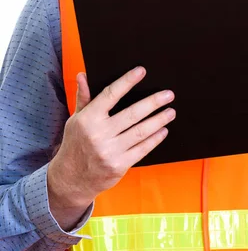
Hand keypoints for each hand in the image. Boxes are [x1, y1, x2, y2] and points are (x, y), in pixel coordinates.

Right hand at [47, 66, 174, 228]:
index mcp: (88, 119)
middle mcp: (99, 134)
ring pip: (141, 132)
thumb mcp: (75, 119)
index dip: (127, 82)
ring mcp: (110, 151)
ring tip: (171, 111)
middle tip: (168, 94)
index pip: (110, 95)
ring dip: (159, 120)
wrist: (71, 180)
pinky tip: (163, 130)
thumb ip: (83, 97)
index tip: (141, 71)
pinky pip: (142, 149)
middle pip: (132, 114)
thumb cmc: (75, 144)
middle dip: (153, 103)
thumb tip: (83, 75)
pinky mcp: (119, 166)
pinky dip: (154, 139)